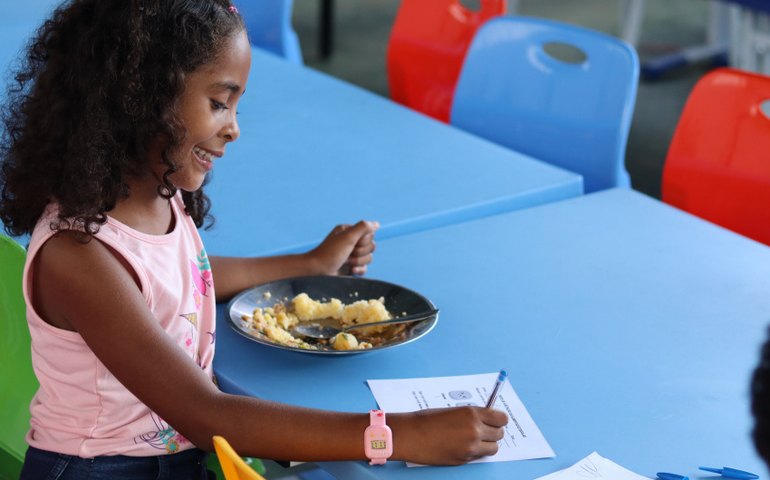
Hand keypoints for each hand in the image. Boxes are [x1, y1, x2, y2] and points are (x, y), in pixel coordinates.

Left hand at [308, 220, 379, 275]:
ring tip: (346, 262)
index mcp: (350, 231)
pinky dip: (359, 270)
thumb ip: (363, 227)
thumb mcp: (347, 236)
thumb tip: (377, 224)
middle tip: (347, 253)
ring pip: (369, 258)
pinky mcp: (352, 267)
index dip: (364, 240)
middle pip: (371, 246)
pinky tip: (351, 270)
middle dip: (360, 252)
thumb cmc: (331, 252)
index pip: (370, 234)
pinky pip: (365, 268)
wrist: (318, 271)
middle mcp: (352, 242)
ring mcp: (352, 255)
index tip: (352, 242)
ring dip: (358, 261)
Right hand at [391, 407, 507, 464]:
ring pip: (493, 448)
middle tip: (485, 431)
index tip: (496, 421)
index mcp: (472, 414)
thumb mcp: (454, 411)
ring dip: (487, 444)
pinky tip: (463, 446)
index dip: (499, 420)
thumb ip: (472, 416)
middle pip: (499, 434)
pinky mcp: (464, 460)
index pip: (501, 418)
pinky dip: (475, 452)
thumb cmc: (428, 420)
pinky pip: (479, 456)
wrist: (411, 435)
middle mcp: (475, 430)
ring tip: (475, 440)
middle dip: (493, 432)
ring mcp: (470, 447)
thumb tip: (485, 420)